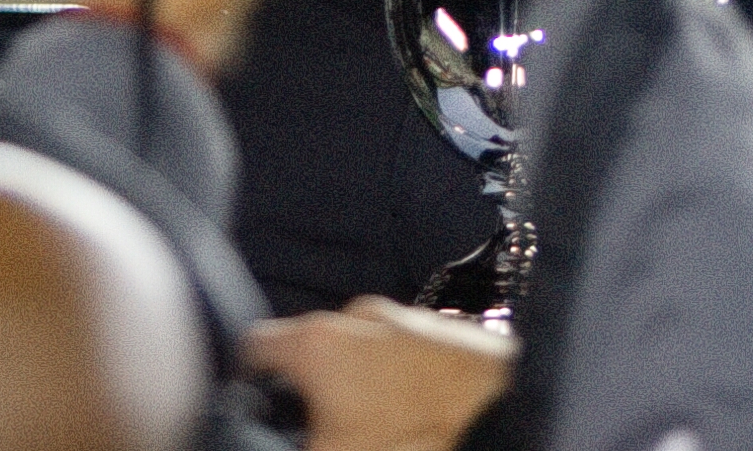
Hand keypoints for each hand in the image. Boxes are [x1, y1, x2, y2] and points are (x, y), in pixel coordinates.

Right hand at [250, 303, 514, 450]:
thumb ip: (292, 447)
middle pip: (313, 353)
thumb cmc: (409, 441)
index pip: (254, 347)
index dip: (247, 382)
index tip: (251, 405)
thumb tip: (267, 443)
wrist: (506, 424)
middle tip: (327, 431)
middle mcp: (358, 316)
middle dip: (314, 391)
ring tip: (381, 428)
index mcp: (317, 343)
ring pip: (364, 353)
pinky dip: (404, 381)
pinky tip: (417, 416)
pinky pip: (408, 356)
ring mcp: (407, 318)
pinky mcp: (448, 332)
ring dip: (363, 386)